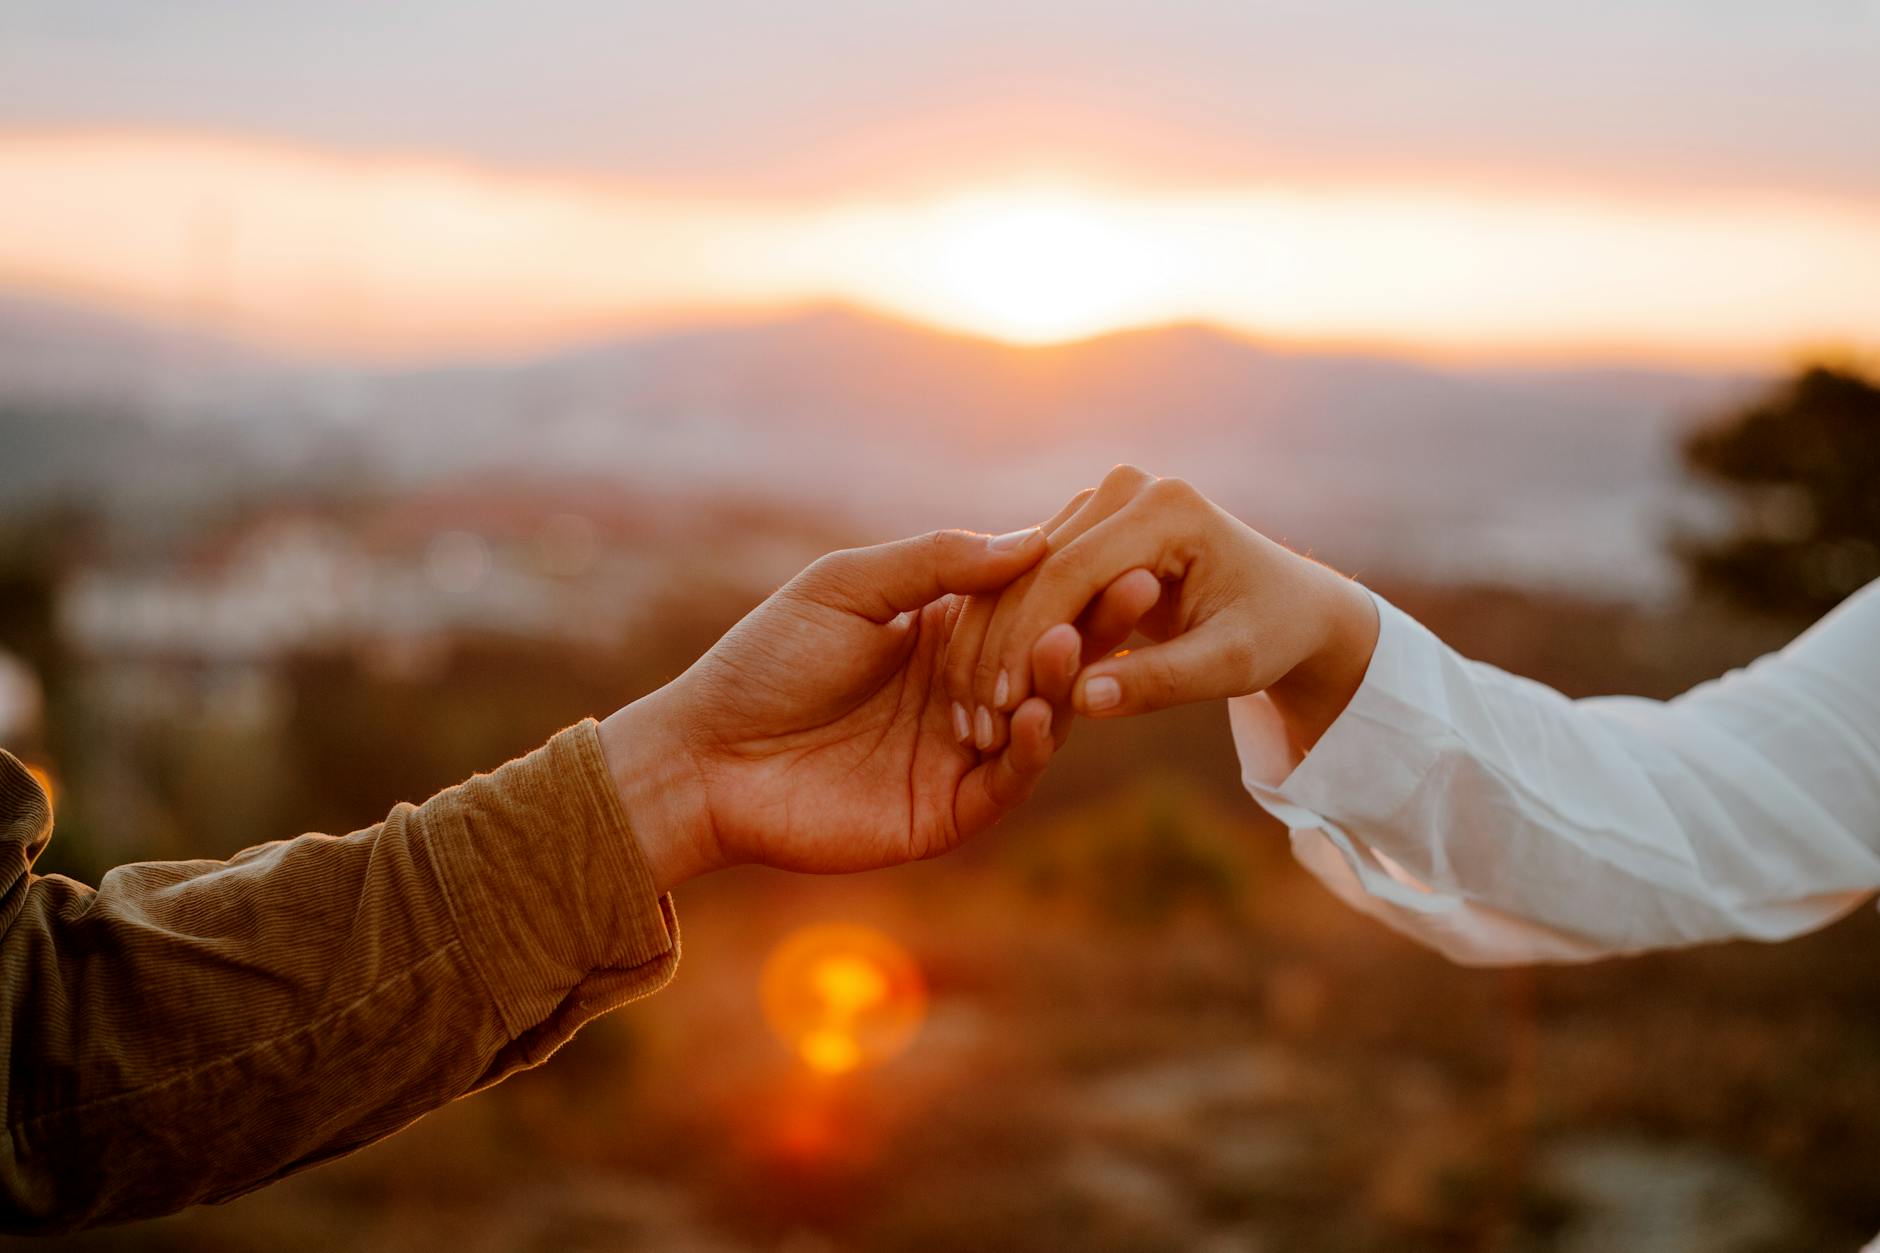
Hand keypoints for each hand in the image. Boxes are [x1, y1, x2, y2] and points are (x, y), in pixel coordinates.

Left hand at [597, 527, 1143, 893]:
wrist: (705, 758)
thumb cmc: (764, 662)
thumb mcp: (845, 590)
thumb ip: (933, 563)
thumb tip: (1032, 540)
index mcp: (943, 632)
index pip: (1028, 600)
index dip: (1072, 575)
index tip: (1117, 539)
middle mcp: (966, 691)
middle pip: (1050, 657)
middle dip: (1094, 625)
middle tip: (1137, 587)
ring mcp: (961, 753)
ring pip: (1041, 718)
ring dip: (1065, 683)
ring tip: (1075, 642)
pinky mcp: (948, 811)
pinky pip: (1009, 780)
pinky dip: (1031, 748)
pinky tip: (1040, 714)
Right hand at [948, 465, 1378, 750]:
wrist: (1288, 606)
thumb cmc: (1270, 635)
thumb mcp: (1230, 666)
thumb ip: (1159, 681)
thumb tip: (1082, 701)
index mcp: (1167, 507)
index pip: (1073, 571)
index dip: (1032, 638)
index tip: (1007, 704)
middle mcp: (1127, 488)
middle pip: (1036, 568)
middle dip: (1003, 644)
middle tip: (978, 717)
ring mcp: (1102, 501)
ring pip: (1019, 573)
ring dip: (992, 640)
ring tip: (977, 711)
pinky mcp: (1085, 525)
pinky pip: (1027, 578)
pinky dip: (1004, 630)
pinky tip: (987, 685)